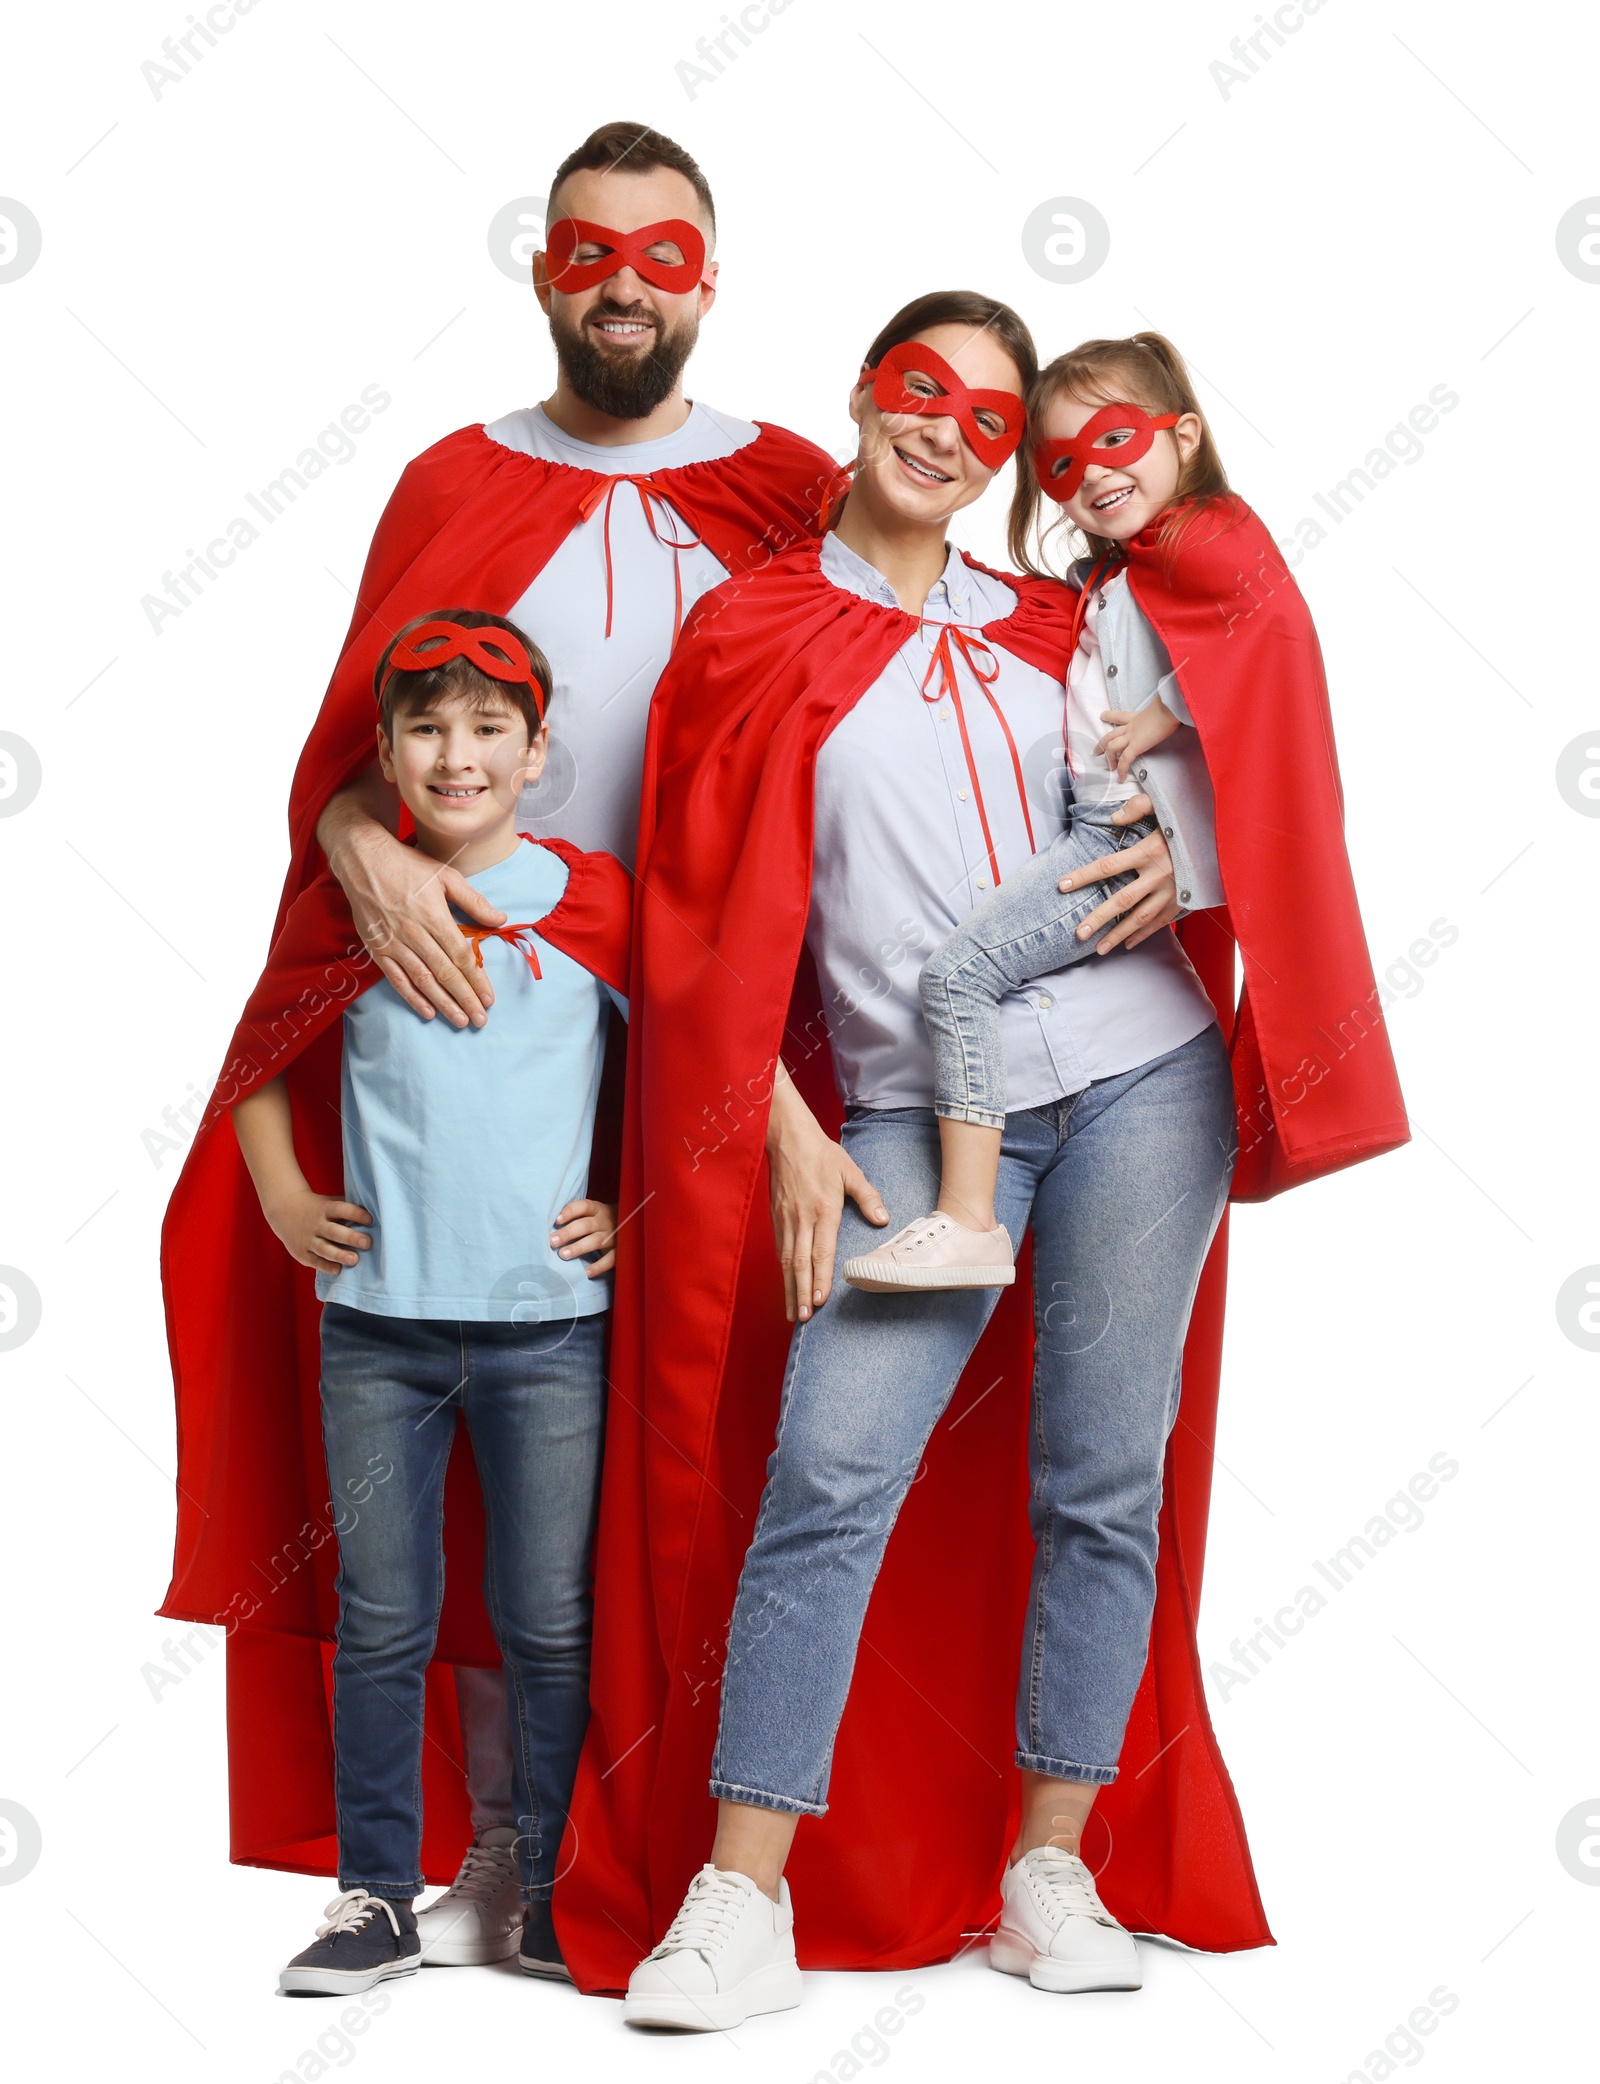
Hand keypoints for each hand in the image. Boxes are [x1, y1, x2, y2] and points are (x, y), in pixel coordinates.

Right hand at [264, 1187, 372, 1273]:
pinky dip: (326, 1266)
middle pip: (334, 1231)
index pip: (342, 1209)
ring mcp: (307, 1239)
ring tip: (355, 1260)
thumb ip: (347, 1209)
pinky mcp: (301, 1253)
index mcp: (325, 1209)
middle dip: (351, 1237)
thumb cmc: (317, 1207)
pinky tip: (338, 1270)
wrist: (284, 1209)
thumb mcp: (329, 1202)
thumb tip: (376, 1213)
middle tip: (368, 1243)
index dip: (356, 1214)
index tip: (370, 1219)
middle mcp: (316, 1224)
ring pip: (325, 1249)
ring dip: (340, 1255)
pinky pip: (315, 1261)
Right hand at [323, 791, 506, 1028]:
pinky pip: (396, 978)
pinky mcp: (377, 948)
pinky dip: (412, 997)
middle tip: (480, 1020)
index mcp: (434, 916)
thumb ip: (474, 901)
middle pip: (445, 973)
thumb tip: (500, 920)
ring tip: (459, 1021)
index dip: (477, 980)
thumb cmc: (408, 866)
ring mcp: (393, 943)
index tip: (489, 999)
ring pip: (422, 980)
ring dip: (443, 1003)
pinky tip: (428, 1011)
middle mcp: (414, 933)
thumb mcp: (447, 876)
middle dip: (465, 999)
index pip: (460, 956)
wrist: (363, 860)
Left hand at [552, 1198, 618, 1276]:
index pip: (584, 1206)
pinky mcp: (620, 1252)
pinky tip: (585, 1272)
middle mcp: (606, 1222)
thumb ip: (578, 1217)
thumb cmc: (602, 1221)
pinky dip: (598, 1267)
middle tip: (552, 1241)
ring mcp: (614, 1237)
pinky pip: (609, 1260)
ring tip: (563, 1255)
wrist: (631, 1226)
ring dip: (578, 1248)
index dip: (570, 1212)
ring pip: (595, 1241)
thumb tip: (552, 1227)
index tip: (556, 1220)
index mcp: (599, 1210)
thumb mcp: (594, 1214)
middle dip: (568, 1233)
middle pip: (586, 1225)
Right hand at [766, 1068, 887, 1321]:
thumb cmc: (821, 1154)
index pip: (821, 1251)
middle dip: (801, 1293)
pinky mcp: (776, 1217)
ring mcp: (786, 1219)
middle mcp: (802, 1219)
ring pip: (787, 1261)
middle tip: (803, 1318)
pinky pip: (779, 1249)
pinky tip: (787, 1284)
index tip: (820, 1301)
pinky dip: (783, 1271)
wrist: (787, 1138)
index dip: (820, 1278)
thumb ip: (867, 1197)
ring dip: (789, 1288)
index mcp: (823, 1209)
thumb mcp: (850, 1172)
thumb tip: (883, 1220)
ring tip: (793, 1312)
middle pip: (800, 1263)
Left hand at [1057, 794, 1182, 952]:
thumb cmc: (1191, 821)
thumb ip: (1138, 807)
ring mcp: (1172, 891)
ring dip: (1118, 935)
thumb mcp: (1165, 806)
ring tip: (1099, 949)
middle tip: (1079, 933)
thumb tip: (1114, 818)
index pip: (1108, 866)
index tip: (1062, 885)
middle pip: (1121, 900)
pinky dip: (1144, 934)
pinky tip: (1127, 944)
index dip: (1083, 876)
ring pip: (1140, 918)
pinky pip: (1161, 922)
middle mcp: (1158, 875)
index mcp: (1149, 851)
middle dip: (1098, 918)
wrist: (1227, 840)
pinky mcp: (1184, 901)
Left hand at [1094, 694, 1179, 780]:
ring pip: (1112, 747)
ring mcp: (1131, 736)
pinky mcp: (1136, 746)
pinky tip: (1121, 778)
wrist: (1169, 708)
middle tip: (1096, 751)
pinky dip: (1122, 770)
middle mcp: (1131, 727)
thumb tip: (1171, 712)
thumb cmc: (1169, 707)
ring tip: (1110, 768)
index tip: (1102, 716)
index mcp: (1136, 717)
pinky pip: (1125, 760)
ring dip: (1109, 759)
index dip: (1110, 716)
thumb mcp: (1162, 708)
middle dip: (1102, 744)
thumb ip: (1161, 712)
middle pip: (1111, 735)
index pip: (1120, 716)